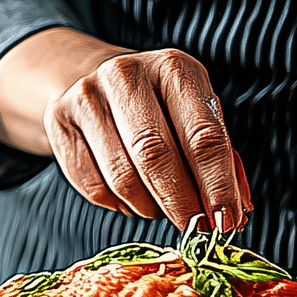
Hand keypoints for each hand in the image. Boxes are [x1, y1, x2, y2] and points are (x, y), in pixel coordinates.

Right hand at [0, 28, 251, 231]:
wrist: (95, 79)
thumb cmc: (161, 107)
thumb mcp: (198, 116)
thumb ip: (222, 159)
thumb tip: (238, 212)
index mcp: (174, 68)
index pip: (202, 136)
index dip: (217, 185)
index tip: (227, 221)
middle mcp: (126, 74)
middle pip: (156, 156)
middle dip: (181, 203)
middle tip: (196, 229)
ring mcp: (86, 95)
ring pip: (122, 178)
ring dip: (150, 207)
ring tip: (162, 208)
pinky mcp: (58, 121)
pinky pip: (94, 187)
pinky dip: (120, 206)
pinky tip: (132, 198)